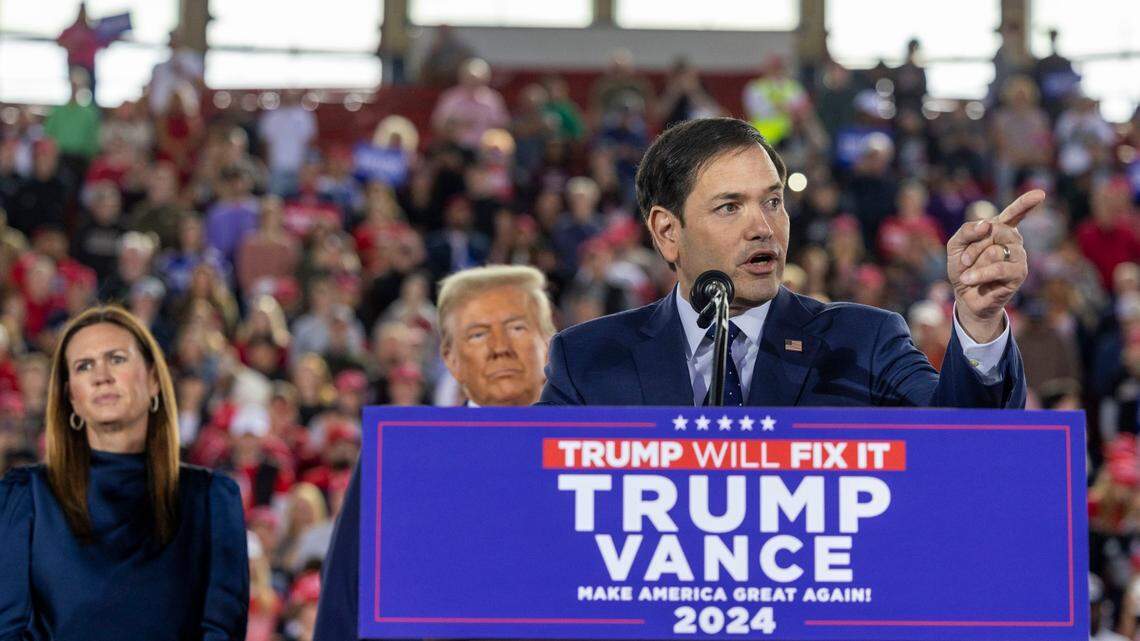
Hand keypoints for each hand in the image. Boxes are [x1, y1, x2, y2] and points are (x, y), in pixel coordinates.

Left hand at [946, 190, 1042, 341]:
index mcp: (999, 231)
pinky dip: (980, 273)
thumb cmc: (963, 268)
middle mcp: (1013, 241)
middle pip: (995, 229)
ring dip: (975, 262)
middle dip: (973, 245)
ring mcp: (1019, 257)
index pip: (1014, 214)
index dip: (1025, 204)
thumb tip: (987, 224)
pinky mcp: (1019, 274)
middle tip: (964, 260)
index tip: (1040, 194)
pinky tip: (969, 279)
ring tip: (968, 274)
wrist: (964, 296)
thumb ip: (967, 230)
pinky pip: (999, 267)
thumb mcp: (956, 246)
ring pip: (995, 249)